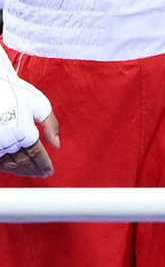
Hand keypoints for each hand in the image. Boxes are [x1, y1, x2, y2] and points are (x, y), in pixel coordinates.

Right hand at [0, 52, 59, 178]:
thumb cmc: (18, 92)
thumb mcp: (40, 105)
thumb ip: (51, 125)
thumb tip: (57, 145)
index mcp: (23, 130)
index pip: (36, 154)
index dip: (43, 164)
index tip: (49, 171)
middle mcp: (7, 139)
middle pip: (22, 161)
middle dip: (33, 169)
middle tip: (41, 174)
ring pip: (8, 164)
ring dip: (20, 170)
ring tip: (30, 172)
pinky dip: (5, 166)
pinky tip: (13, 166)